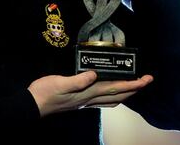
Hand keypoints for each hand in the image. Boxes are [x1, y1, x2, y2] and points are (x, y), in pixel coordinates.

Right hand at [28, 71, 152, 116]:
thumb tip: (94, 74)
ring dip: (126, 93)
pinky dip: (114, 96)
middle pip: (118, 95)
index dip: (132, 84)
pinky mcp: (80, 100)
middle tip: (147, 80)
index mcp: (88, 92)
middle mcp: (90, 98)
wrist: (33, 104)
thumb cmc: (45, 92)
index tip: (146, 79)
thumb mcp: (59, 83)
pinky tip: (112, 91)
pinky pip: (104, 100)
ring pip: (113, 99)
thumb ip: (77, 80)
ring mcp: (86, 101)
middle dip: (135, 89)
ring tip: (135, 86)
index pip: (115, 88)